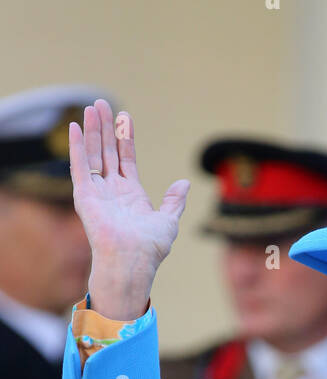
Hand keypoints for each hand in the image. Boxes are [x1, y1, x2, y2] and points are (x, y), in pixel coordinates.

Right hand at [69, 98, 190, 318]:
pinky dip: (77, 147)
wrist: (132, 260)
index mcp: (131, 194)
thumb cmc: (150, 248)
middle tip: (103, 103)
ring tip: (93, 106)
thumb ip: (174, 202)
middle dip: (106, 127)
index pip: (126, 159)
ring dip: (93, 130)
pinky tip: (76, 127)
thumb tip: (183, 184)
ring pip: (93, 153)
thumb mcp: (168, 221)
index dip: (126, 138)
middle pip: (108, 151)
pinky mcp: (85, 195)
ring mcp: (97, 192)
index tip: (125, 117)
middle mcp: (112, 191)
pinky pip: (79, 166)